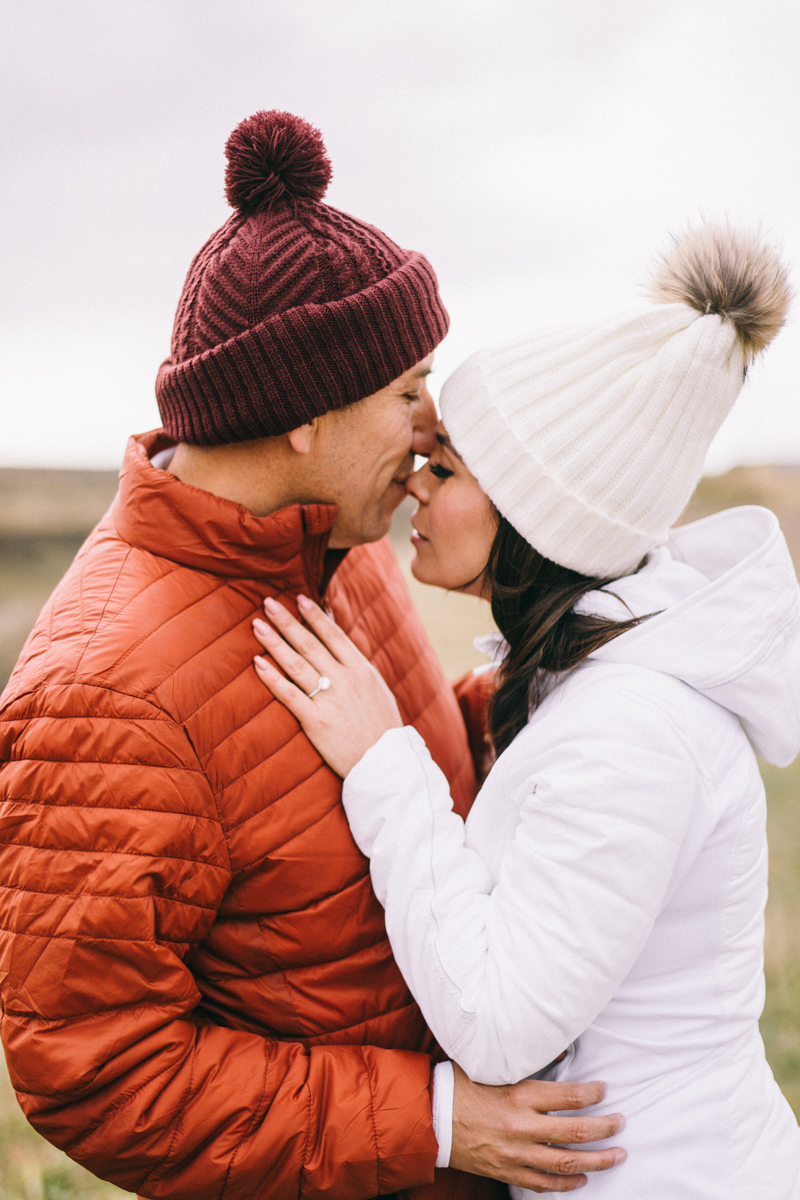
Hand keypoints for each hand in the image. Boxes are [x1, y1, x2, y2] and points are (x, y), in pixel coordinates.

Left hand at [252, 594, 403, 776]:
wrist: (386, 763)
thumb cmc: (382, 727)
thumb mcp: (378, 689)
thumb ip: (358, 666)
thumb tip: (342, 645)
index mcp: (361, 670)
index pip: (333, 635)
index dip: (314, 616)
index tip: (298, 598)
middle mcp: (345, 680)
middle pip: (310, 643)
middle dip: (287, 621)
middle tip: (268, 602)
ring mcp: (330, 699)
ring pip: (296, 664)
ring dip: (274, 642)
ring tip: (257, 625)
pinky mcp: (316, 721)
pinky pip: (289, 695)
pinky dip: (272, 678)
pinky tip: (257, 663)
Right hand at [450, 1063, 624, 1192]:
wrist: (430, 1118)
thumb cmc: (461, 1086)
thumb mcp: (493, 1068)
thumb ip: (528, 1065)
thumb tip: (561, 1055)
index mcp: (518, 1095)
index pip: (568, 1096)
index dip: (592, 1094)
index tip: (603, 1090)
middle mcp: (521, 1126)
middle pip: (575, 1132)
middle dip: (605, 1129)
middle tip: (621, 1124)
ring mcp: (515, 1154)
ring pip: (566, 1163)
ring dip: (596, 1161)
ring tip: (616, 1156)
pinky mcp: (506, 1171)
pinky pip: (543, 1184)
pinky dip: (566, 1184)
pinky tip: (582, 1179)